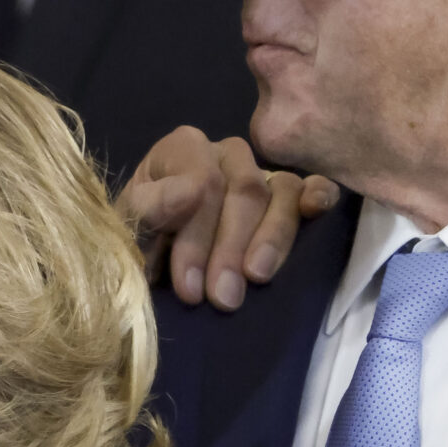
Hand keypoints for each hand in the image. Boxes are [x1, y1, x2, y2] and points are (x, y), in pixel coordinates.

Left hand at [115, 127, 339, 309]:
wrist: (156, 264)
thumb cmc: (139, 241)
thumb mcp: (129, 229)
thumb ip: (149, 207)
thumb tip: (194, 191)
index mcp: (184, 149)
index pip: (203, 180)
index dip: (197, 236)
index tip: (190, 286)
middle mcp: (227, 153)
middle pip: (244, 190)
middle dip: (231, 248)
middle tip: (221, 298)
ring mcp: (262, 171)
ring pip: (281, 193)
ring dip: (272, 239)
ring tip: (256, 278)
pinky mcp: (289, 194)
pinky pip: (312, 186)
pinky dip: (318, 197)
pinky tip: (315, 212)